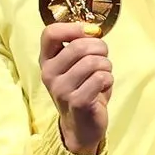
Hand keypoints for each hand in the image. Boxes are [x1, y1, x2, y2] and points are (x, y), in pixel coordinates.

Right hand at [39, 21, 110, 154]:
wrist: (81, 126)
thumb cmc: (82, 89)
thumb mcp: (74, 66)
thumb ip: (79, 46)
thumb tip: (93, 30)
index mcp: (46, 61)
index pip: (50, 33)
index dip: (74, 28)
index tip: (89, 33)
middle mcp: (49, 73)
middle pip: (79, 45)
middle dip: (100, 48)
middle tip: (103, 58)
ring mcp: (61, 89)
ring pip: (94, 61)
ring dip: (106, 66)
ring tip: (103, 76)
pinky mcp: (77, 101)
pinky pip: (101, 77)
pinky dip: (108, 80)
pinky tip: (103, 87)